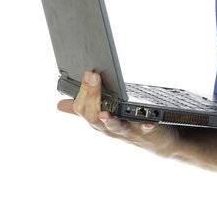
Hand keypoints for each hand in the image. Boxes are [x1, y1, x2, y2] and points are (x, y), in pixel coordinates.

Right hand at [57, 70, 179, 157]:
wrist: (157, 144)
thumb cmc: (128, 127)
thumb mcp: (104, 117)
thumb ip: (85, 109)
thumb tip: (60, 105)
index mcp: (99, 121)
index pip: (82, 109)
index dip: (82, 92)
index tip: (86, 71)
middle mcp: (110, 128)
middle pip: (94, 118)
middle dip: (92, 97)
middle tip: (93, 76)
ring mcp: (128, 132)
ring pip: (114, 128)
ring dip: (109, 120)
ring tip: (104, 112)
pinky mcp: (146, 133)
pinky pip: (145, 131)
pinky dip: (146, 125)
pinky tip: (148, 121)